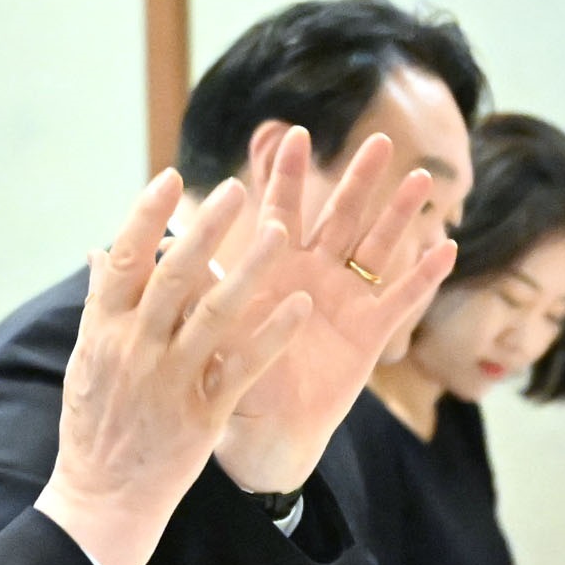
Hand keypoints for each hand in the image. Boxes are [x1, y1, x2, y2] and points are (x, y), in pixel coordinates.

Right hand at [35, 171, 311, 564]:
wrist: (102, 497)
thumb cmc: (96, 424)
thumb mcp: (86, 360)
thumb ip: (101, 304)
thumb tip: (99, 249)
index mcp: (103, 330)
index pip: (122, 260)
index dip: (146, 216)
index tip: (171, 178)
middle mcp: (135, 347)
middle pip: (172, 276)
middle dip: (206, 229)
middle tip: (237, 189)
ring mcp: (170, 379)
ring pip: (213, 313)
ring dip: (248, 269)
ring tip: (280, 231)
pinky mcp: (203, 412)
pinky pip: (243, 366)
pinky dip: (271, 334)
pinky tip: (300, 307)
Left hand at [212, 127, 454, 493]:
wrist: (258, 431)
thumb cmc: (226, 375)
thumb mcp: (202, 327)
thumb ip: (182, 284)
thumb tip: (119, 246)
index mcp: (271, 266)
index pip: (280, 209)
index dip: (287, 175)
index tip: (292, 133)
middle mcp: (313, 274)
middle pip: (341, 215)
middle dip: (360, 178)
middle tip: (381, 141)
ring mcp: (346, 300)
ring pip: (377, 246)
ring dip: (400, 213)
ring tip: (422, 178)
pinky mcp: (369, 335)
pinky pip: (401, 300)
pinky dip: (423, 276)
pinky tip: (445, 247)